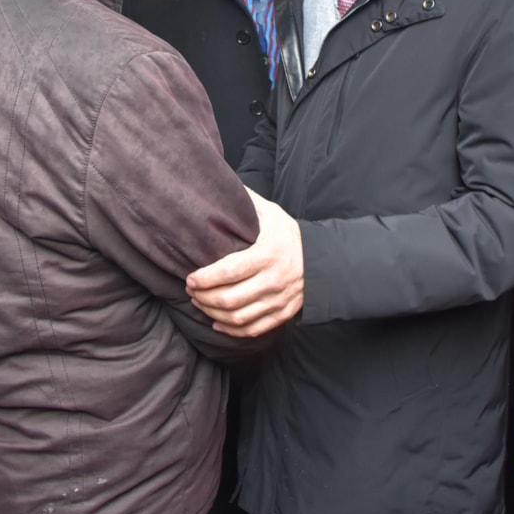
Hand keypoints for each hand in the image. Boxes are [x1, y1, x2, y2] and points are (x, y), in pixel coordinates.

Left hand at [185, 188, 303, 336]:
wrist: (323, 260)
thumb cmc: (290, 236)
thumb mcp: (272, 214)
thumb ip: (247, 202)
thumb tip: (222, 183)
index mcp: (268, 254)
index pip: (230, 271)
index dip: (206, 278)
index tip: (190, 278)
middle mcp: (273, 280)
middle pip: (230, 299)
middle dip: (204, 297)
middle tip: (190, 291)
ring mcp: (278, 300)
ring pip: (238, 317)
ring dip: (213, 314)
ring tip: (199, 303)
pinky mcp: (282, 314)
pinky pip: (253, 330)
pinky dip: (232, 330)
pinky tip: (217, 324)